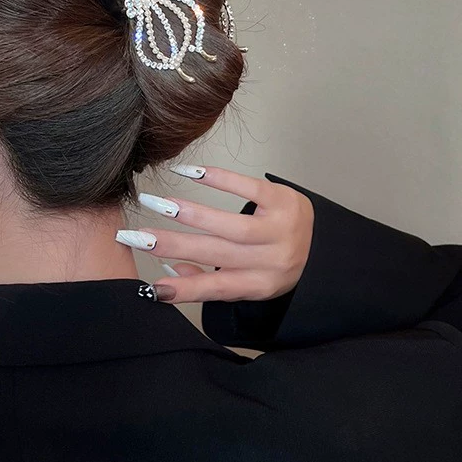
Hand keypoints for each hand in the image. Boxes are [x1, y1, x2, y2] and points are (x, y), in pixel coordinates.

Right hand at [120, 165, 314, 303]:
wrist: (324, 244)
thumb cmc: (276, 262)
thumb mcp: (249, 280)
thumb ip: (209, 278)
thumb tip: (171, 270)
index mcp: (260, 285)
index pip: (218, 289)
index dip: (185, 289)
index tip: (151, 286)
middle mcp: (272, 262)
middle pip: (217, 255)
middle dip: (172, 245)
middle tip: (137, 235)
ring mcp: (280, 230)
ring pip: (231, 226)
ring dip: (191, 215)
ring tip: (158, 204)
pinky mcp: (285, 200)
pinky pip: (249, 189)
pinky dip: (219, 180)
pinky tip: (191, 173)